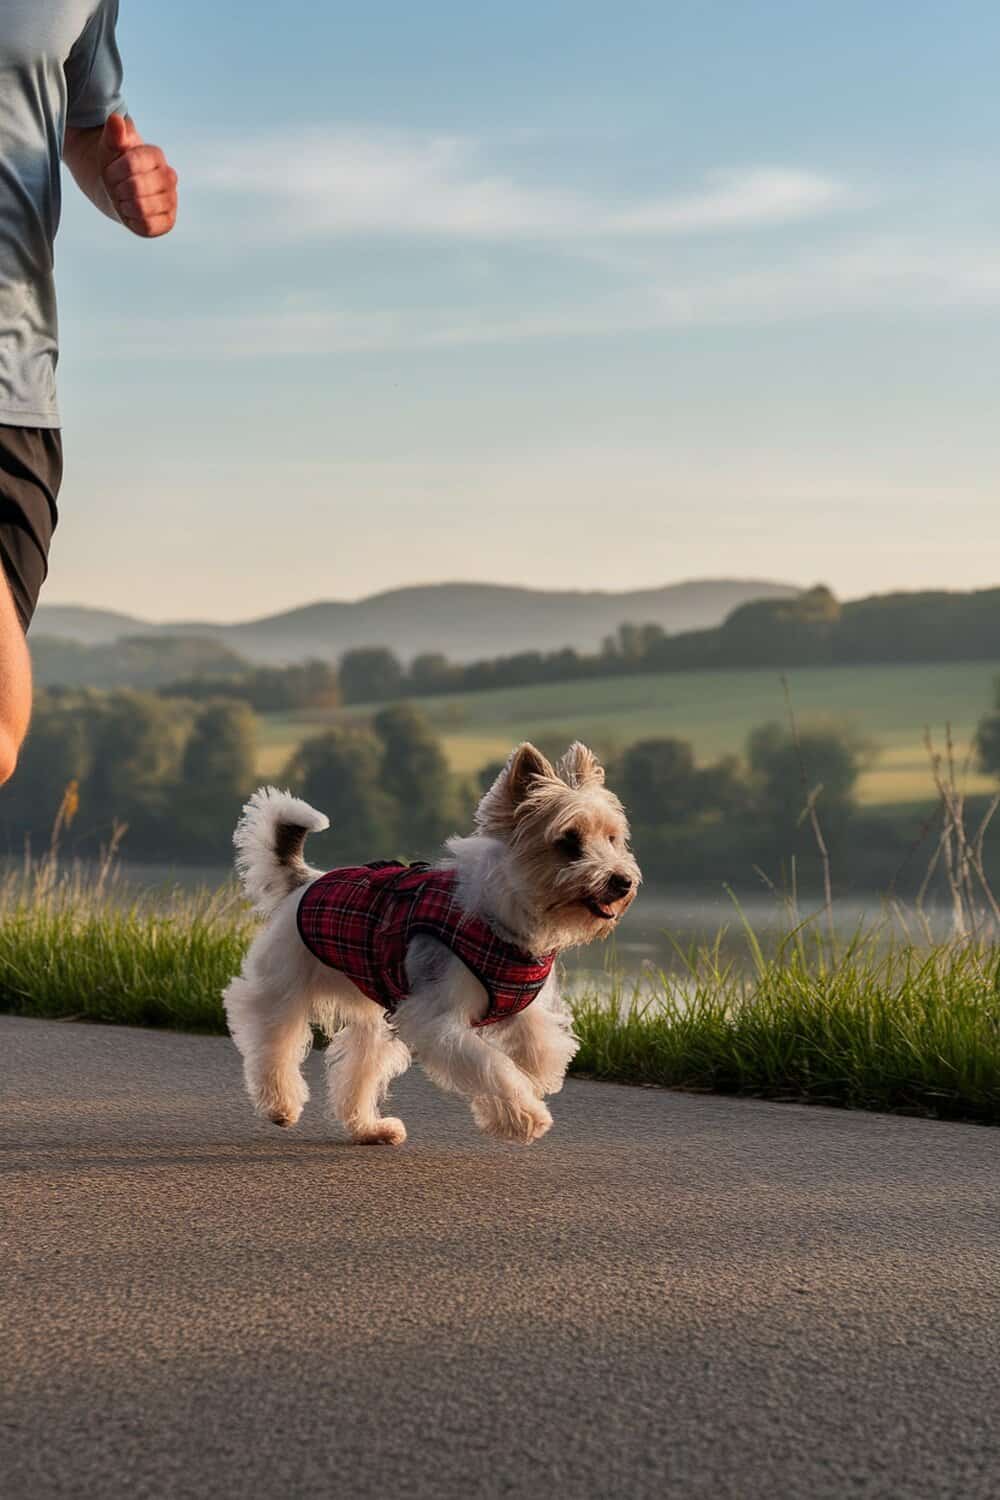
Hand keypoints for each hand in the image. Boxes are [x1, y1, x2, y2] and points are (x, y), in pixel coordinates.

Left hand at [97, 114, 177, 237]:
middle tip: (116, 187)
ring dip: (124, 205)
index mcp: (156, 155)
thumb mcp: (108, 147)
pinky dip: (133, 221)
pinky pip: (148, 226)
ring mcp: (171, 200)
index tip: (110, 172)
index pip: (132, 164)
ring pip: (142, 208)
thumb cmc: (113, 166)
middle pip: (136, 187)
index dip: (113, 171)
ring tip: (123, 200)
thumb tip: (116, 120)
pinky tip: (131, 214)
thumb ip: (112, 134)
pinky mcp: (168, 221)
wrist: (117, 189)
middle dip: (117, 189)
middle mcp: (169, 177)